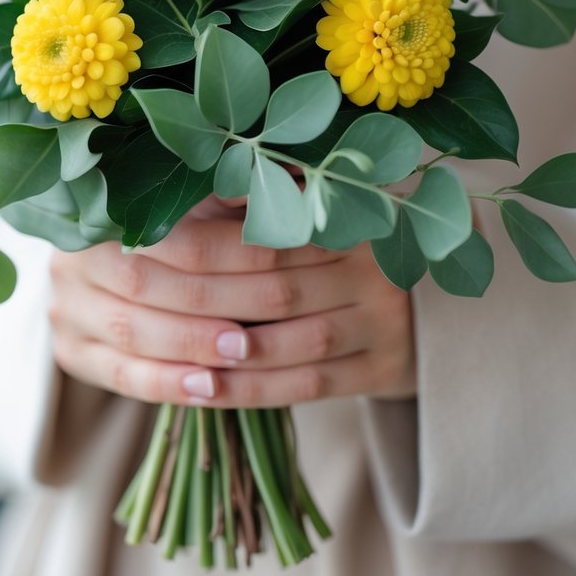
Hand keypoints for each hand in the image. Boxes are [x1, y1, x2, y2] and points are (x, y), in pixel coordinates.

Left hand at [49, 195, 415, 407]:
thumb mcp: (315, 213)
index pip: (267, 235)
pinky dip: (255, 390)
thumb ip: (263, 201)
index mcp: (350, 217)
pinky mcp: (386, 368)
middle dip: (206, 302)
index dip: (205, 245)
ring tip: (171, 357)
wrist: (432, 301)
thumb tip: (196, 185)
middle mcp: (373, 266)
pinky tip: (208, 389)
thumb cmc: (347, 249)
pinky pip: (311, 384)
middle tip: (143, 307)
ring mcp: (385, 320)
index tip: (148, 246)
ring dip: (230, 354)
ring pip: (296, 341)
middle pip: (277, 289)